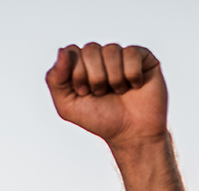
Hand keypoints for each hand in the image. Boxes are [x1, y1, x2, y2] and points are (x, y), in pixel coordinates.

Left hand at [45, 43, 166, 148]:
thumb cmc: (100, 120)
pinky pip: (131, 53)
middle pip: (90, 49)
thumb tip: (62, 51)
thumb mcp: (67, 106)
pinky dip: (131, 75)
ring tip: (118, 92)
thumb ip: (55, 79)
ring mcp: (122, 55)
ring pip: (111, 50)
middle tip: (101, 93)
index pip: (71, 52)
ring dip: (113, 78)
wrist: (131, 133)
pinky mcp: (143, 56)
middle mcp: (101, 57)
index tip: (84, 92)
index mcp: (81, 64)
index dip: (77, 73)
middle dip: (94, 77)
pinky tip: (134, 86)